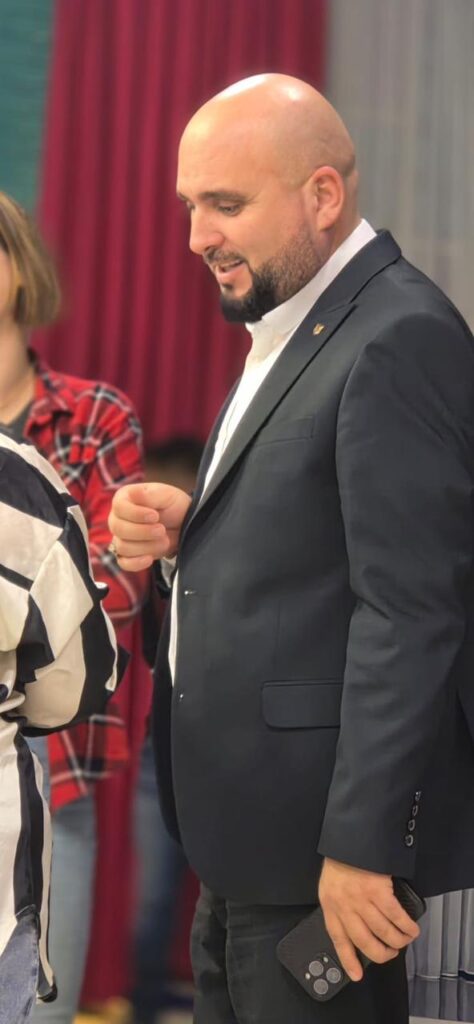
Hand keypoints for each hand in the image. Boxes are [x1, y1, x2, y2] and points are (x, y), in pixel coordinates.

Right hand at [108, 482, 191, 570]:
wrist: (184, 523)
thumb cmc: (173, 505)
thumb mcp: (165, 494)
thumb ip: (149, 494)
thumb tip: (132, 493)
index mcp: (124, 499)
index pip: (119, 508)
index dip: (136, 514)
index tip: (155, 516)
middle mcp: (117, 518)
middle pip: (119, 529)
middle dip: (143, 532)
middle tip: (162, 530)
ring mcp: (120, 538)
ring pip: (123, 547)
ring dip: (147, 546)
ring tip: (164, 540)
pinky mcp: (128, 555)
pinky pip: (124, 563)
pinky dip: (136, 563)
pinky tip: (150, 558)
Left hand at [318, 858, 419, 981]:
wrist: (351, 836)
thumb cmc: (342, 859)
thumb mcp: (331, 885)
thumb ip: (340, 906)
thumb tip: (357, 927)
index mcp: (330, 905)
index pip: (338, 939)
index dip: (348, 959)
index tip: (356, 975)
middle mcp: (344, 906)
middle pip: (364, 942)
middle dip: (381, 954)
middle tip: (390, 954)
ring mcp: (362, 899)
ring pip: (383, 932)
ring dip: (398, 941)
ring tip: (404, 941)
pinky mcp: (378, 891)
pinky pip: (395, 916)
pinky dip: (406, 926)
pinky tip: (411, 928)